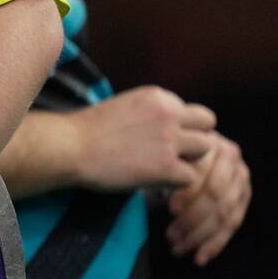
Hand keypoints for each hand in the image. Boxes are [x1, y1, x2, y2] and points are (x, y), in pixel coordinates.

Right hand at [73, 85, 216, 190]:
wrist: (70, 146)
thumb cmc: (88, 129)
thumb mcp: (124, 105)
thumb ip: (150, 112)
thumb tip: (165, 127)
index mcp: (157, 96)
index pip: (189, 109)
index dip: (180, 125)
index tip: (160, 138)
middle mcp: (169, 113)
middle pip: (207, 124)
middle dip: (195, 138)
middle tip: (176, 152)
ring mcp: (170, 140)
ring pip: (206, 149)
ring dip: (190, 160)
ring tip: (167, 167)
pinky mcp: (167, 167)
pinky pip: (192, 177)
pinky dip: (177, 182)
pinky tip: (158, 181)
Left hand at [166, 131, 250, 265]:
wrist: (193, 141)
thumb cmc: (173, 148)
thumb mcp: (169, 152)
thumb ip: (169, 169)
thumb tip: (163, 196)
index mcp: (213, 144)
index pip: (204, 174)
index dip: (189, 194)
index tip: (170, 210)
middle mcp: (233, 161)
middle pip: (216, 197)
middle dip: (193, 220)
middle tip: (170, 236)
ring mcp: (242, 181)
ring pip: (225, 215)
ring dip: (201, 236)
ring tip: (177, 248)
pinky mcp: (244, 199)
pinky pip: (232, 225)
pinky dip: (215, 245)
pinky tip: (200, 258)